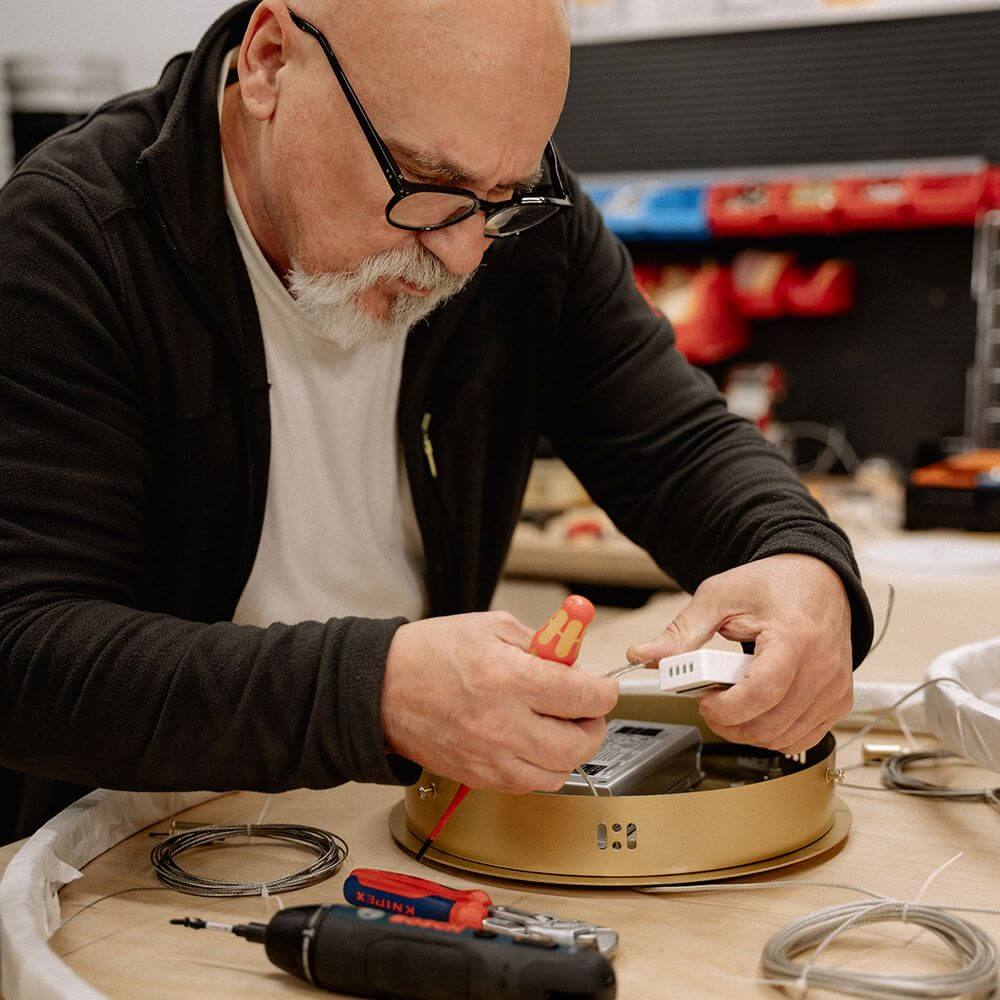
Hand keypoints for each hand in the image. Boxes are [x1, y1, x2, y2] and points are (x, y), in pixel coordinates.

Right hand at [381, 611, 618, 792]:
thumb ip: (540, 644)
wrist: (380, 689)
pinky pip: (527, 784)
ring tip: (556, 728)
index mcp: (510, 678)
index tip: (603, 687)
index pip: (584, 697)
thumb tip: (573, 660)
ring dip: (568, 752)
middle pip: (578, 745)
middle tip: (584, 711)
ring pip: (557, 774)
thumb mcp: (492, 627)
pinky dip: (539, 767)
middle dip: (593, 726)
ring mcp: (490, 758)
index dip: (604, 691)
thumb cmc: (429, 653)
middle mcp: (503, 725)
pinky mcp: (478, 777)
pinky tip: (529, 743)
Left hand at [627, 555, 853, 754]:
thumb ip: (681, 632)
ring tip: (732, 701)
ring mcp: (834, 688)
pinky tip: (757, 710)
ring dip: (748, 730)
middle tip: (710, 700)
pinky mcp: (839, 702)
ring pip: (783, 737)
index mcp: (794, 637)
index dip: (725, 708)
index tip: (703, 700)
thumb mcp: (718, 597)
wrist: (817, 580)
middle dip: (729, 722)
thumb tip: (642, 655)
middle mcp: (823, 668)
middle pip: (770, 723)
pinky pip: (801, 739)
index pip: (761, 693)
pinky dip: (773, 734)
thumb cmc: (771, 585)